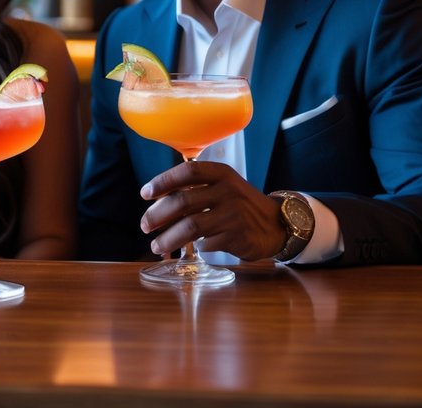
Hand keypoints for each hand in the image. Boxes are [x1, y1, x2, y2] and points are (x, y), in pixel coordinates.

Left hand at [139, 161, 285, 260]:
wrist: (277, 224)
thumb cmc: (240, 204)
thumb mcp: (224, 186)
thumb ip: (197, 188)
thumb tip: (158, 202)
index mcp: (222, 174)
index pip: (188, 171)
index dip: (163, 181)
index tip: (145, 193)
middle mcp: (228, 191)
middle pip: (183, 201)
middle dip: (158, 215)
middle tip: (145, 225)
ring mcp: (234, 214)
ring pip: (191, 227)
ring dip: (168, 238)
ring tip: (156, 246)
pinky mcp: (238, 236)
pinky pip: (206, 244)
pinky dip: (195, 248)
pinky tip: (191, 250)